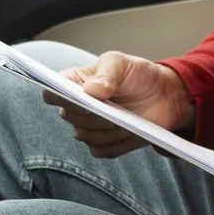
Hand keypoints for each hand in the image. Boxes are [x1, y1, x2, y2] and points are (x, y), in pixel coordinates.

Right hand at [46, 51, 193, 157]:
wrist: (161, 96)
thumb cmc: (137, 75)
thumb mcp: (123, 64)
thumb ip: (108, 73)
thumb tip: (91, 90)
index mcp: (72, 82)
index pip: (52, 92)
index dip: (61, 96)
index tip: (80, 97)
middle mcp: (74, 107)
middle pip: (71, 117)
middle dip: (95, 113)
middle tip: (115, 107)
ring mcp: (87, 128)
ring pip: (87, 136)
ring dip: (110, 128)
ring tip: (129, 117)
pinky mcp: (102, 145)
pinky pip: (102, 150)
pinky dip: (119, 142)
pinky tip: (132, 131)